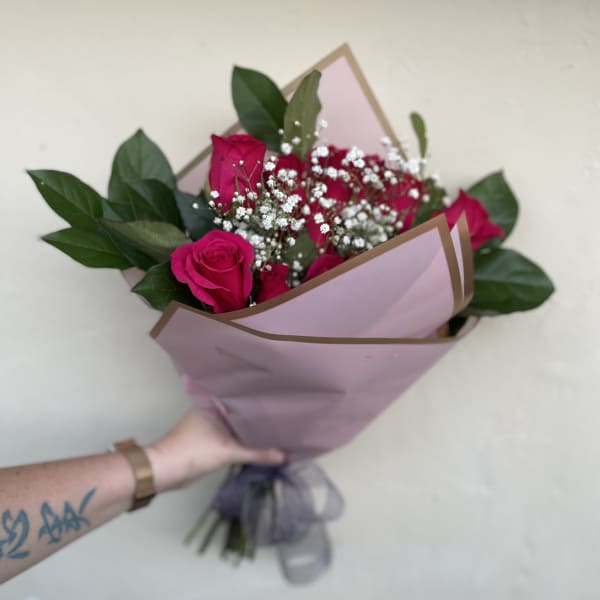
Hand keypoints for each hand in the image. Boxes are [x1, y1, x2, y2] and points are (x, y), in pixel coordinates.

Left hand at [146, 408, 284, 491]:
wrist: (166, 471)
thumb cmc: (194, 452)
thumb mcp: (228, 451)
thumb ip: (257, 453)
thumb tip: (285, 455)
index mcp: (214, 402)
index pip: (242, 395)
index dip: (260, 397)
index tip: (281, 396)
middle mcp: (213, 409)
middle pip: (241, 410)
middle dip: (259, 414)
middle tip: (285, 411)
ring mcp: (211, 424)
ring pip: (238, 424)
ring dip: (252, 428)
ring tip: (278, 425)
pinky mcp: (211, 439)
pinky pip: (234, 436)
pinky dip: (245, 439)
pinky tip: (262, 440)